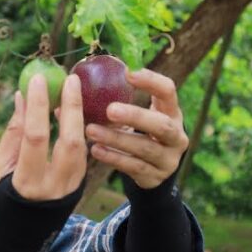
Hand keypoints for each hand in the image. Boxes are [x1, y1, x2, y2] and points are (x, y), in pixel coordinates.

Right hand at [0, 73, 86, 199]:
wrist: (17, 239)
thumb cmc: (0, 200)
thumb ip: (13, 133)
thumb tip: (22, 97)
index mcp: (27, 184)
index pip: (36, 137)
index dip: (38, 106)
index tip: (38, 79)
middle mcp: (54, 188)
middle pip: (71, 141)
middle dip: (72, 107)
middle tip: (71, 79)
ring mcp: (71, 189)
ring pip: (81, 147)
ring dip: (78, 118)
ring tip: (70, 92)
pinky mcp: (79, 188)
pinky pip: (82, 154)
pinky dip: (77, 131)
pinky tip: (69, 115)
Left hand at [83, 68, 188, 189]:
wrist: (154, 170)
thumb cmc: (140, 133)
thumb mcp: (141, 116)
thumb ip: (121, 99)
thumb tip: (74, 83)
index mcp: (172, 113)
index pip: (168, 91)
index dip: (151, 81)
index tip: (128, 73)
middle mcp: (177, 136)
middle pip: (161, 125)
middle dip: (136, 116)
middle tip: (110, 109)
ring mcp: (168, 159)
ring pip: (144, 148)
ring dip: (117, 138)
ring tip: (92, 130)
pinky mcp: (155, 177)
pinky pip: (133, 167)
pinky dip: (114, 158)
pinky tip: (96, 150)